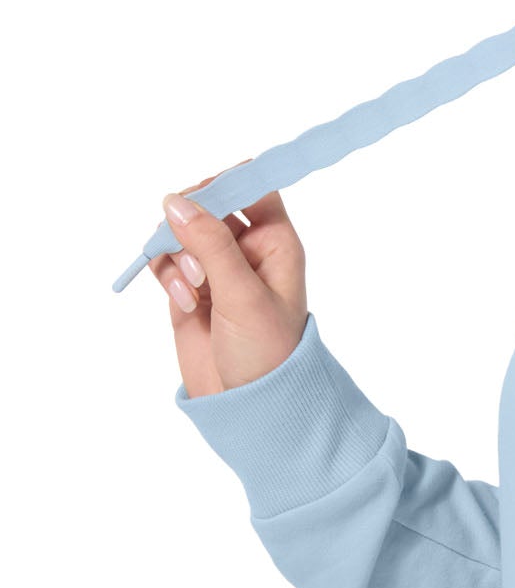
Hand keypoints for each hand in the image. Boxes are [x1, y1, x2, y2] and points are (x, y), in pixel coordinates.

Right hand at [147, 159, 308, 398]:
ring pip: (181, 232)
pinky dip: (166, 274)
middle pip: (209, 205)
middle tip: (191, 253)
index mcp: (276, 242)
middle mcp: (247, 249)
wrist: (250, 404)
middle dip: (191, 223)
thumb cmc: (266, 350)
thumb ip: (211, 246)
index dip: (227, 183)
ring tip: (193, 288)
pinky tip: (184, 301)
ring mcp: (216, 268)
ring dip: (177, 253)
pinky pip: (166, 261)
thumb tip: (177, 202)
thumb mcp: (242, 295)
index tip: (198, 197)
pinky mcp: (189, 288)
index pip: (254, 187)